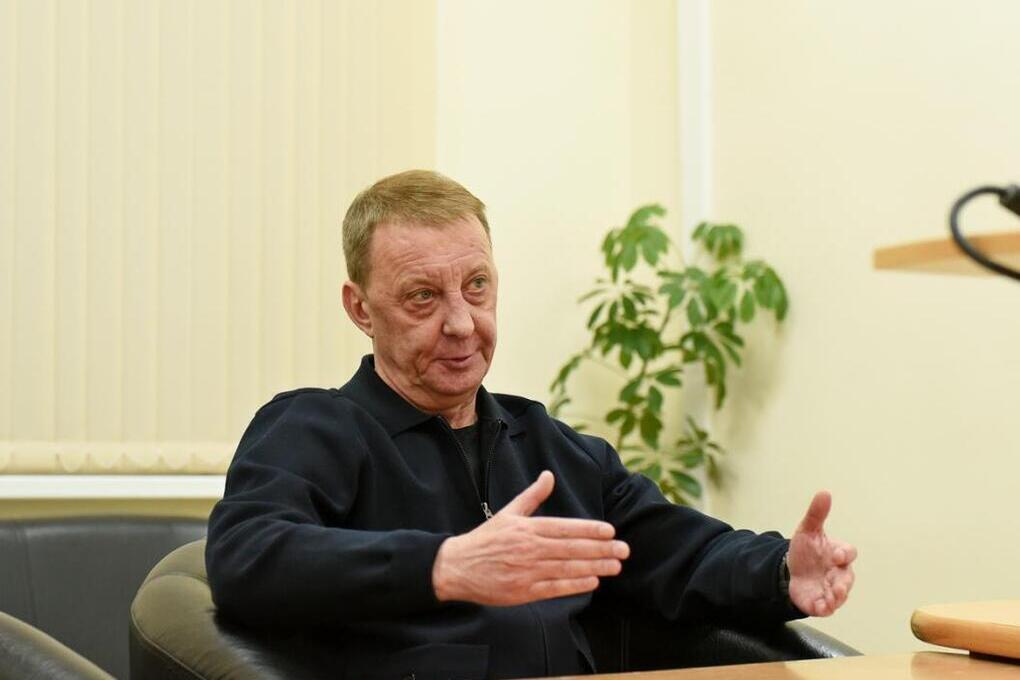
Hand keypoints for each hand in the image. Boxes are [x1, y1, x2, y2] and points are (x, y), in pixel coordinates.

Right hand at [431, 471, 629, 605]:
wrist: (457, 567)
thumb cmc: (485, 539)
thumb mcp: (508, 513)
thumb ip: (532, 496)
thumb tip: (549, 476)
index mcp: (527, 528)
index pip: (565, 528)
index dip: (590, 529)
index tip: (610, 531)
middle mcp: (530, 548)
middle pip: (572, 548)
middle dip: (601, 549)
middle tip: (624, 550)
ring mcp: (527, 571)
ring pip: (568, 568)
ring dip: (595, 567)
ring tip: (616, 566)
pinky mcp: (523, 591)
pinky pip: (555, 588)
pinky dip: (575, 585)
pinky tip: (593, 581)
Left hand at [787, 491, 856, 616]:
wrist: (791, 569)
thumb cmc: (806, 550)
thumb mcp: (807, 530)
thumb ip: (816, 513)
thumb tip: (824, 493)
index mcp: (838, 553)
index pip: (849, 553)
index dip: (844, 554)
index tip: (836, 555)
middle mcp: (839, 573)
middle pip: (847, 579)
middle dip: (843, 584)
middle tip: (838, 587)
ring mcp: (831, 589)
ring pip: (839, 596)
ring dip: (835, 598)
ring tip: (829, 599)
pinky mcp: (821, 602)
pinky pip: (826, 608)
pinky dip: (824, 608)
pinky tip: (819, 607)